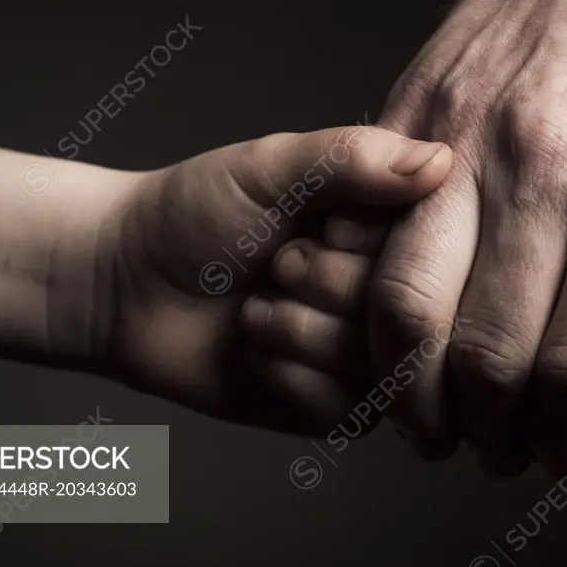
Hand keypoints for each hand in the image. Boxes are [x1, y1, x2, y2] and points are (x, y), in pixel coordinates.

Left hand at [93, 126, 451, 434]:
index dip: (367, 243)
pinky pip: (345, 407)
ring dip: (299, 330)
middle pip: (410, 309)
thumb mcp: (270, 166)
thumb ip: (352, 159)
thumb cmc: (193, 212)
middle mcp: (384, 289)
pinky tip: (253, 349)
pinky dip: (286, 374)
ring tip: (256, 306)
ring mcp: (362, 350)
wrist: (125, 282)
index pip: (433, 246)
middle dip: (325, 284)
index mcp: (383, 226)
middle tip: (277, 264)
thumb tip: (442, 161)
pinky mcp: (332, 404)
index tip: (318, 225)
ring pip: (378, 362)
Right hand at [367, 0, 566, 472]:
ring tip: (431, 410)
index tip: (563, 451)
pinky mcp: (416, 107)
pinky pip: (370, 230)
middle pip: (483, 357)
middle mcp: (543, 172)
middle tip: (497, 445)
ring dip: (412, 386)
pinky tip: (400, 326)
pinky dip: (374, 299)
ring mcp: (466, 136)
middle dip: (486, 431)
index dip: (566, 439)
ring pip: (402, 305)